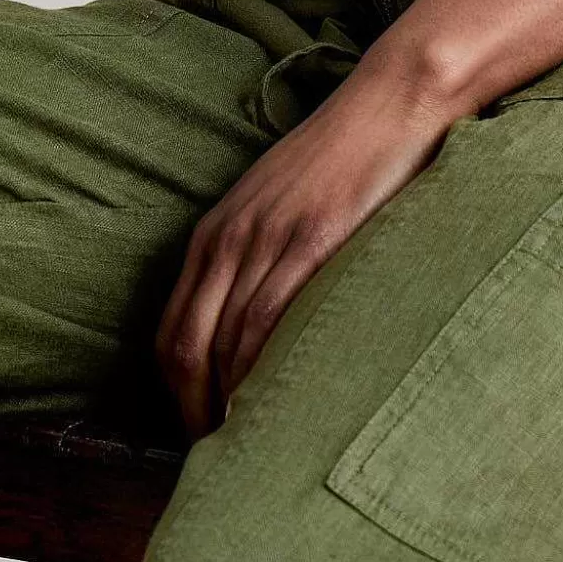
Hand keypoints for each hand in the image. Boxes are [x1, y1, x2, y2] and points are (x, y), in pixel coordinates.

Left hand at [154, 52, 455, 438]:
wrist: (391, 101)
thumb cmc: (346, 156)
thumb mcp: (282, 205)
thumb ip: (260, 254)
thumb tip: (256, 327)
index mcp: (216, 230)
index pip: (172, 331)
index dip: (178, 394)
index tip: (202, 434)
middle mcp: (228, 236)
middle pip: (183, 348)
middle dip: (192, 414)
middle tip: (222, 460)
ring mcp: (267, 238)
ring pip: (223, 345)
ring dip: (230, 405)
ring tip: (252, 449)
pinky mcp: (310, 241)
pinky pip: (268, 323)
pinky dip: (261, 375)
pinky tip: (276, 407)